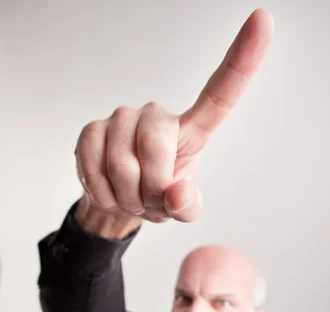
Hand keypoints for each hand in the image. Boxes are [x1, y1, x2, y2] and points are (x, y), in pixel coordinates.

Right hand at [75, 8, 272, 223]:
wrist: (119, 202)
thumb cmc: (157, 197)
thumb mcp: (180, 208)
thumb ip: (187, 205)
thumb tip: (176, 193)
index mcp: (191, 130)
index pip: (220, 93)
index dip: (243, 58)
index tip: (262, 20)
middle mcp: (157, 115)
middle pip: (155, 147)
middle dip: (150, 189)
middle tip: (148, 200)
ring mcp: (122, 119)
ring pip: (121, 165)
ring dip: (126, 196)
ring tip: (130, 195)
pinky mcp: (92, 130)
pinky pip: (94, 167)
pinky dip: (103, 193)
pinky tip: (109, 190)